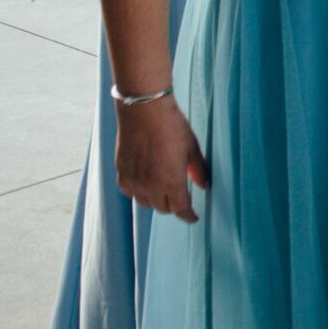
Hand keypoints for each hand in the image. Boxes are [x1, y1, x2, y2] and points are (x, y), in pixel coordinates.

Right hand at [115, 98, 208, 223]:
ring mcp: (134, 180)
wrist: (144, 111)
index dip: (188, 216)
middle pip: (163, 208)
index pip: (180, 209)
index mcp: (171, 182)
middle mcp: (150, 186)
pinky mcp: (121, 172)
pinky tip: (146, 183)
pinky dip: (139, 191)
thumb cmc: (172, 127)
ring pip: (145, 203)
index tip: (193, 217)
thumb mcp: (192, 149)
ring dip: (156, 200)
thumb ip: (199, 171)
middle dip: (174, 206)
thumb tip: (206, 186)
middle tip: (181, 197)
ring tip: (164, 189)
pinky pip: (130, 192)